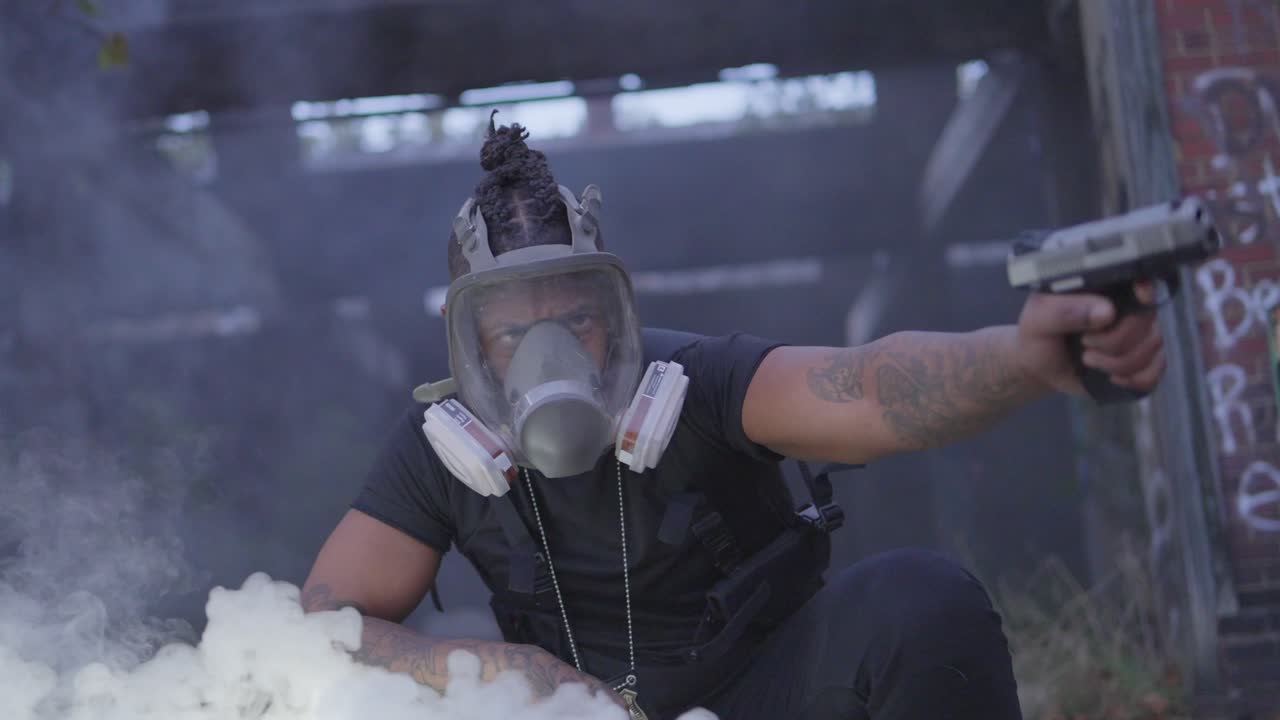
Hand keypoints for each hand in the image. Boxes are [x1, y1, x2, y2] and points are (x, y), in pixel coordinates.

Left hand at [1014, 281, 1165, 395]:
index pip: (1140, 279)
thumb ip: (1064, 310)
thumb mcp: (1038, 319)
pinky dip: (1137, 379)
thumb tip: (1106, 311)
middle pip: (1147, 320)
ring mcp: (1138, 334)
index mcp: (1104, 288)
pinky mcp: (1141, 360)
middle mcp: (1127, 307)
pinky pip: (1157, 369)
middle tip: (1085, 344)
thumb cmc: (1038, 335)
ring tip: (1088, 360)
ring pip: (1153, 346)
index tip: (1138, 297)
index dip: (1146, 289)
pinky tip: (1113, 379)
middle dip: (1115, 341)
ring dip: (1119, 362)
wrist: (1039, 366)